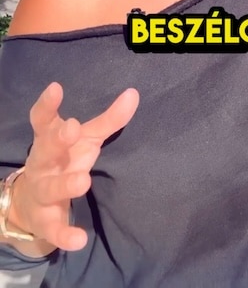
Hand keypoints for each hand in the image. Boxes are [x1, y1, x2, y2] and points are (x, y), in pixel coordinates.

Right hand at [10, 82, 139, 251]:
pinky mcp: (46, 220)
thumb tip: (134, 93)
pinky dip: (65, 234)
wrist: (32, 205)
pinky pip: (54, 228)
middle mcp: (41, 163)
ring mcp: (41, 191)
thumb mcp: (86, 139)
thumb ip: (109, 119)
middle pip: (45, 149)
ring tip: (84, 181)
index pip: (42, 119)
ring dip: (65, 184)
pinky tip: (80, 239)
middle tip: (73, 127)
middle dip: (57, 139)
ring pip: (50, 188)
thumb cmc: (65, 159)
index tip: (56, 88)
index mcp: (48, 140)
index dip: (47, 104)